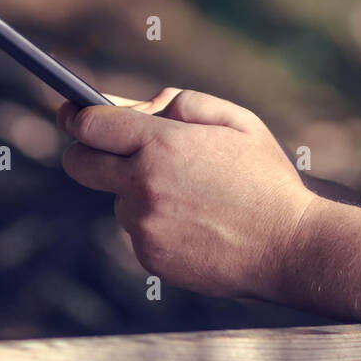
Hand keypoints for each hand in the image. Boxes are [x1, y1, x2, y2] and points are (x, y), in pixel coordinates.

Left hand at [56, 89, 318, 301]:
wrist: (289, 246)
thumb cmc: (267, 178)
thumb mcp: (237, 121)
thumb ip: (183, 102)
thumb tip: (142, 108)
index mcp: (161, 144)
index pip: (91, 125)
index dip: (78, 116)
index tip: (72, 112)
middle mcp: (142, 184)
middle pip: (79, 164)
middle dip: (84, 151)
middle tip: (102, 147)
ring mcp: (143, 225)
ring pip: (118, 200)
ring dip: (137, 192)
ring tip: (191, 196)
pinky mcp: (150, 258)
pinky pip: (139, 232)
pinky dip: (157, 224)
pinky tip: (196, 224)